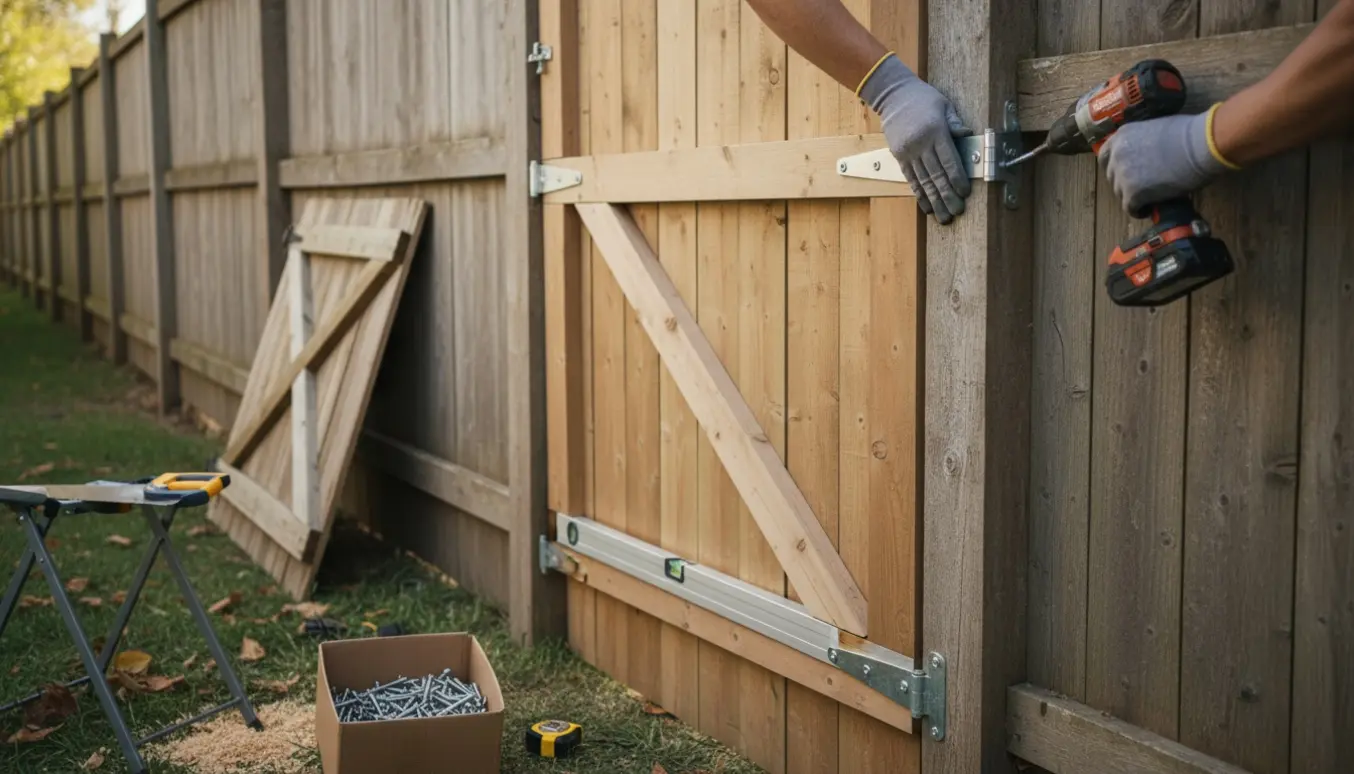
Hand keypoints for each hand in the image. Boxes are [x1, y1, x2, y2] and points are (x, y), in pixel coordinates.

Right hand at [861, 55, 972, 223]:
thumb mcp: (944, 105)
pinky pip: (911, 179)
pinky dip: (919, 194)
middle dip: (947, 196)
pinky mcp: (899, 156)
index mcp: (935, 131)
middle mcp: (920, 144)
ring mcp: (908, 152)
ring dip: (934, 201)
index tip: (964, 193)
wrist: (893, 95)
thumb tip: (968, 136)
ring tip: (943, 216)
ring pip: (923, 181)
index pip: (949, 160)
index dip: (957, 179)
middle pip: (936, 175)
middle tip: (956, 211)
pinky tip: (926, 206)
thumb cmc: (922, 98)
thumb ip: (955, 123)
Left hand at [1097, 108, 1233, 216]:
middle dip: (1125, 184)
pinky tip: (1150, 209)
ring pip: (1121, 194)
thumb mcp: (1156, 130)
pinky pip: (1130, 208)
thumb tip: (1144, 155)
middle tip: (1143, 187)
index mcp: (1122, 136)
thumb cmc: (1189, 134)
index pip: (1105, 157)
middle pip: (1112, 177)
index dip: (1114, 168)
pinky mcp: (1133, 193)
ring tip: (1150, 198)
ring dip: (1134, 197)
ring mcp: (1123, 175)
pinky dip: (1140, 211)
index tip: (1125, 175)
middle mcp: (1117, 155)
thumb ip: (1141, 142)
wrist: (1201, 145)